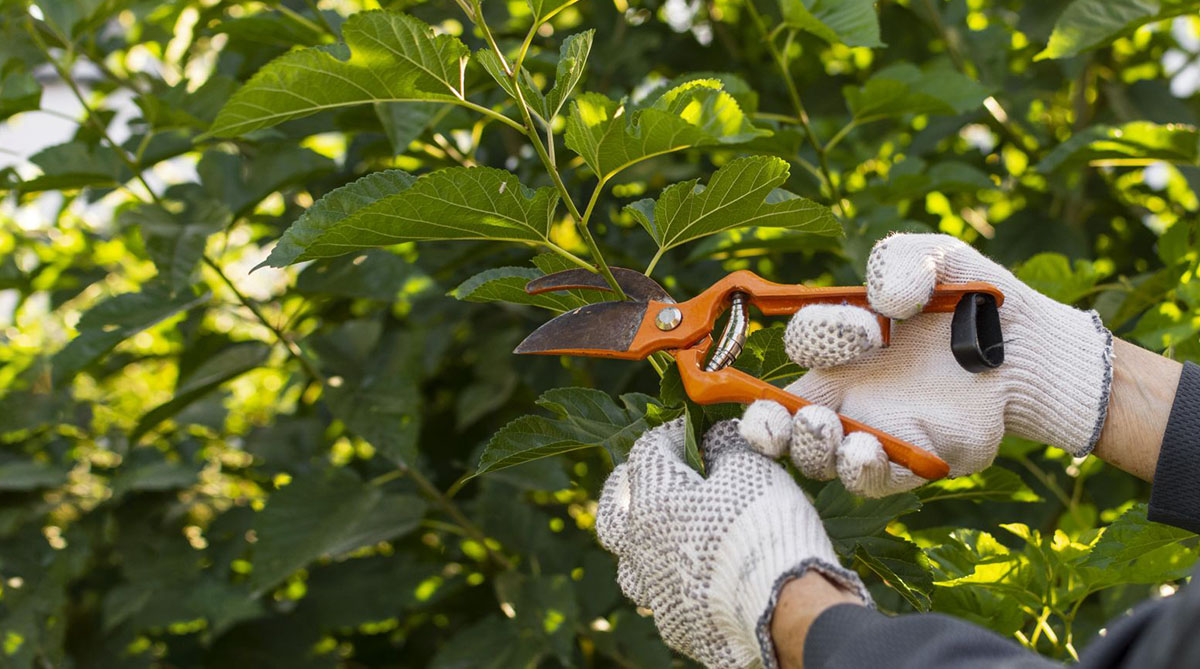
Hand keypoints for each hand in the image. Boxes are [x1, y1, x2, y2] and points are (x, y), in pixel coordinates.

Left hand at [596, 419, 870, 668]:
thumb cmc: (762, 526)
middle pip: (613, 513)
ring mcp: (654, 591)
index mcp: (652, 501)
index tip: (696, 430)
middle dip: (625, 490)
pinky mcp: (676, 625)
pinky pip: (663, 599)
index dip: (672, 434)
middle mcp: (640, 548)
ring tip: (664, 535)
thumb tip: (717, 436)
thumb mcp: (750, 468)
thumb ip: (726, 445)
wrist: (784, 608)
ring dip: (642, 545)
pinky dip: (674, 583)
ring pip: (630, 564)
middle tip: (644, 480)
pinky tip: (695, 579)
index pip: (648, 452)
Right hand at [740, 233, 1112, 496]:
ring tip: (828, 430)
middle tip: (779, 416)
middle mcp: (849, 393)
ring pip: (819, 458)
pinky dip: (861, 471)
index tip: (867, 328)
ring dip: (812, 448)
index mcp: (843, 345)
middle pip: (783, 421)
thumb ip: (901, 261)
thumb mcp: (939, 259)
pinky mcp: (915, 461)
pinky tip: (865, 451)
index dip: (817, 337)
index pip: (801, 347)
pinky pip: (874, 481)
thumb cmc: (976, 300)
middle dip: (767, 424)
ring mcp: (877, 432)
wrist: (1033, 348)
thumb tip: (885, 302)